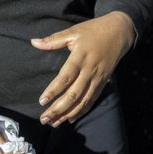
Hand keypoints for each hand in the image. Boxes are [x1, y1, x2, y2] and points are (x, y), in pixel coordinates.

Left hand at [31, 12, 134, 126]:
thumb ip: (53, 40)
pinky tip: (70, 119)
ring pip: (83, 101)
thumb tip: (33, 42)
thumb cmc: (93, 30)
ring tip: (53, 123)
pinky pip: (92, 100)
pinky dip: (81, 111)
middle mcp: (89, 70)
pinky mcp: (103, 82)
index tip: (42, 101)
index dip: (53, 91)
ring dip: (68, 114)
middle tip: (43, 118)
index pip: (65, 77)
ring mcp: (98, 78)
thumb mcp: (73, 32)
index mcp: (80, 57)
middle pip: (73, 94)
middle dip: (58, 109)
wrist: (119, 32)